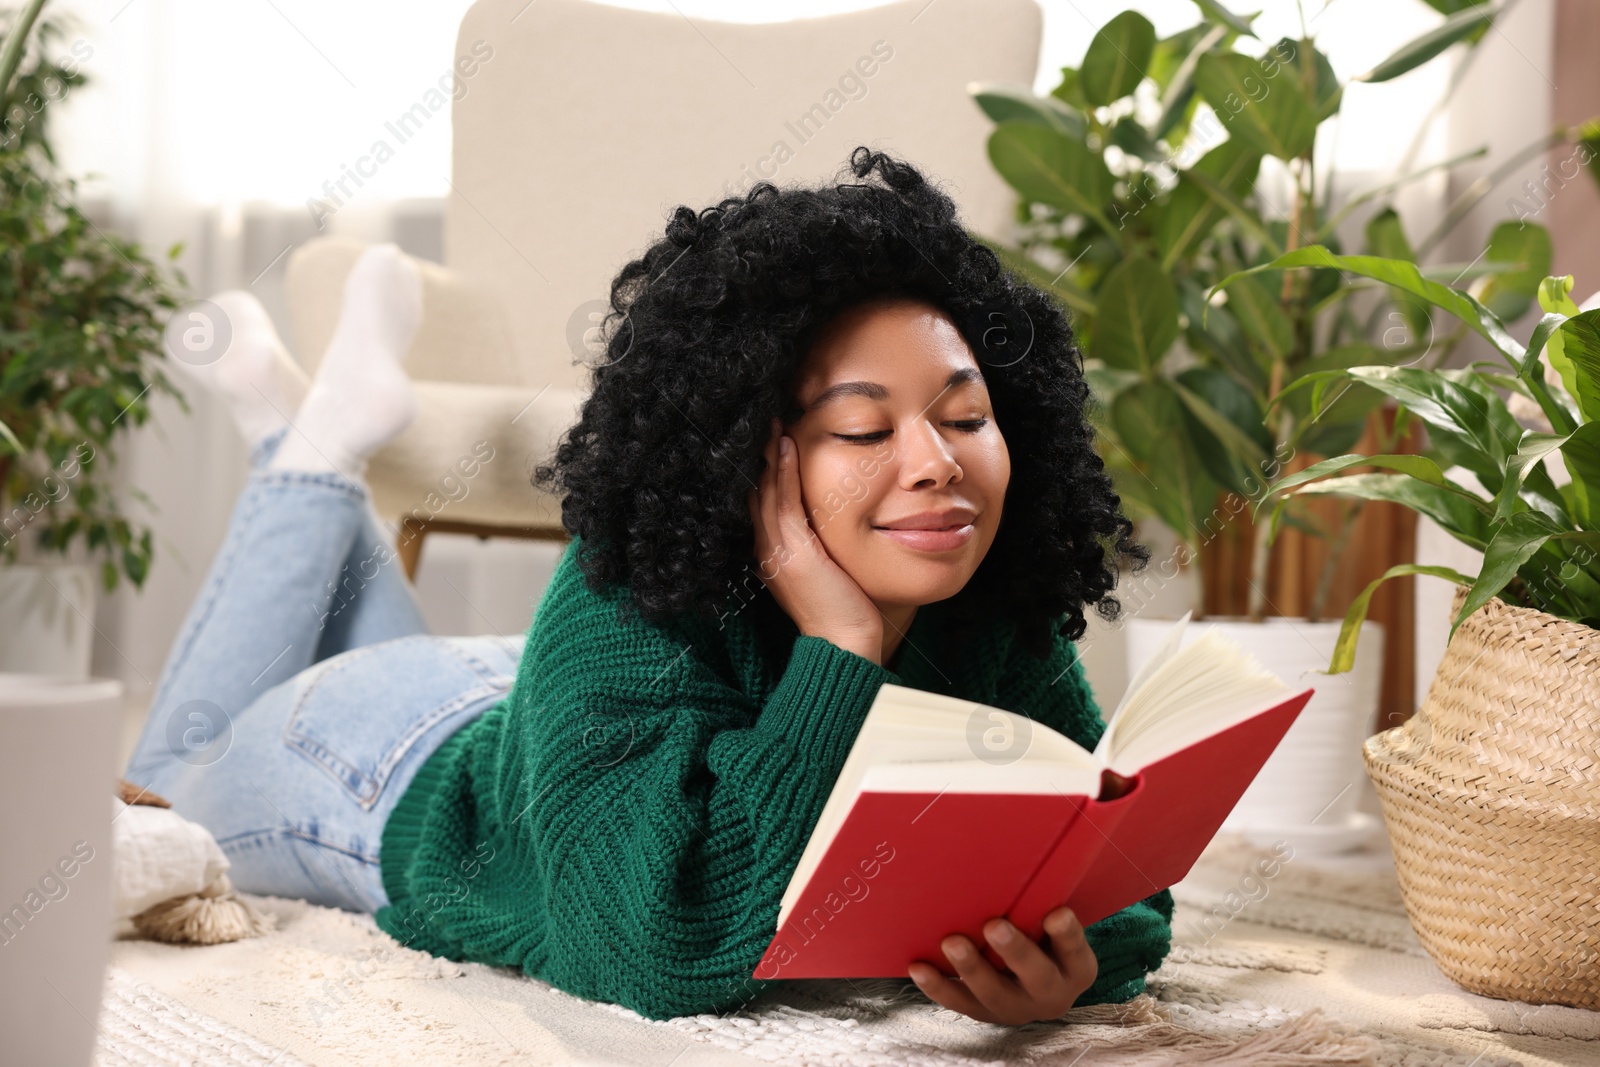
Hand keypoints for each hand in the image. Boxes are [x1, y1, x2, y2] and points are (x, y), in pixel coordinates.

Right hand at [747, 417, 882, 662]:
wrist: (844, 644)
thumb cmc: (844, 610)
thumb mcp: (825, 570)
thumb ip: (817, 545)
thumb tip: (827, 520)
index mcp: (771, 554)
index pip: (760, 502)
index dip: (762, 471)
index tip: (768, 440)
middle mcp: (766, 550)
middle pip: (756, 491)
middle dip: (759, 456)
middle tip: (764, 420)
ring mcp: (776, 551)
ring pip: (765, 492)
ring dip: (769, 455)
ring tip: (772, 422)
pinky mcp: (794, 553)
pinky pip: (783, 503)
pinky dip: (784, 472)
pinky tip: (787, 446)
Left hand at [908, 906, 1097, 1024]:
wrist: (1034, 985)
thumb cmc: (1043, 937)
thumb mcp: (1054, 925)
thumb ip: (1044, 903)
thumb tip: (1024, 855)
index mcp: (1075, 969)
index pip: (1076, 951)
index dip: (1067, 935)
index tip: (1056, 913)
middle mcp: (1051, 994)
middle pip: (1037, 976)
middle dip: (1015, 952)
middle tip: (994, 926)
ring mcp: (1016, 1008)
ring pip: (995, 995)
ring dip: (971, 969)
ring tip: (952, 943)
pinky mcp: (984, 1013)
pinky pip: (960, 1002)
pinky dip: (938, 986)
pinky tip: (918, 968)